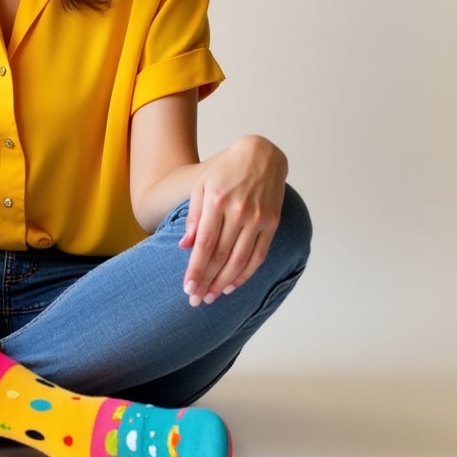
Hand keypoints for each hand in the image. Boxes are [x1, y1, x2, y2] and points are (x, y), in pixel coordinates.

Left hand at [179, 136, 286, 306]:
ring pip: (240, 260)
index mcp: (217, 201)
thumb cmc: (225, 172)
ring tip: (211, 297)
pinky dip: (245, 274)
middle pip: (221, 256)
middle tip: (196, 300)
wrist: (261, 155)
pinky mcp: (272, 223)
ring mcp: (258, 218)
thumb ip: (193, 216)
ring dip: (224, 283)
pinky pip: (258, 255)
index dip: (196, 269)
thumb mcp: (201, 186)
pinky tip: (232, 286)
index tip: (187, 288)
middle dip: (207, 281)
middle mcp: (238, 211)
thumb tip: (185, 247)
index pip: (205, 244)